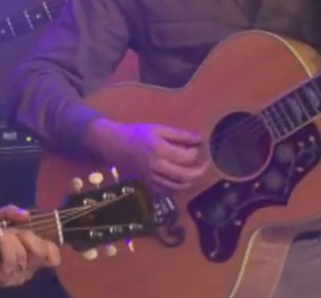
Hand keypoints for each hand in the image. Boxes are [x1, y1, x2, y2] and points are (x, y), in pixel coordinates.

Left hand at [0, 206, 60, 286]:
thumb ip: (11, 212)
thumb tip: (26, 214)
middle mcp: (27, 269)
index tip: (35, 229)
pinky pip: (13, 260)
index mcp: (30, 256)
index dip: (49, 242)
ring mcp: (16, 276)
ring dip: (11, 238)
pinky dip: (5, 243)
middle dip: (28, 235)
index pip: (53, 255)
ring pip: (26, 255)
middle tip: (12, 230)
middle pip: (43, 252)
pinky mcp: (4, 278)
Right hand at [91, 120, 209, 192]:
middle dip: (200, 171)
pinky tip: (181, 179)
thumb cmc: (137, 133)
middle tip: (205, 163)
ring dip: (191, 181)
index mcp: (159, 150)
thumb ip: (180, 135)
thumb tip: (200, 139)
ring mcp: (152, 178)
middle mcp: (156, 166)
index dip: (199, 153)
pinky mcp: (148, 185)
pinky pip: (168, 191)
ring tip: (196, 172)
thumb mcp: (158, 129)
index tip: (203, 147)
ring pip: (178, 186)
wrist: (115, 145)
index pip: (187, 157)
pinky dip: (178, 187)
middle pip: (185, 175)